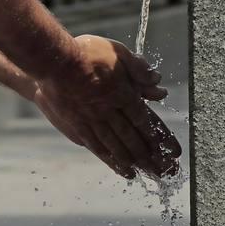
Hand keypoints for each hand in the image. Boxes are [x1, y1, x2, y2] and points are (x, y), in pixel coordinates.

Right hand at [35, 35, 181, 179]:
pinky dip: (113, 162)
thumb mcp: (116, 51)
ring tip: (148, 174)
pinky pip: (98, 148)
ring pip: (118, 147)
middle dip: (151, 156)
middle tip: (165, 171)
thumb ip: (137, 67)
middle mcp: (110, 111)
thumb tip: (157, 81)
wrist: (52, 61)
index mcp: (122, 93)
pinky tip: (123, 170)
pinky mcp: (78, 127)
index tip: (172, 151)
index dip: (160, 137)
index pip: (145, 119)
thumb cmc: (85, 52)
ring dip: (135, 162)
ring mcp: (93, 121)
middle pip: (134, 138)